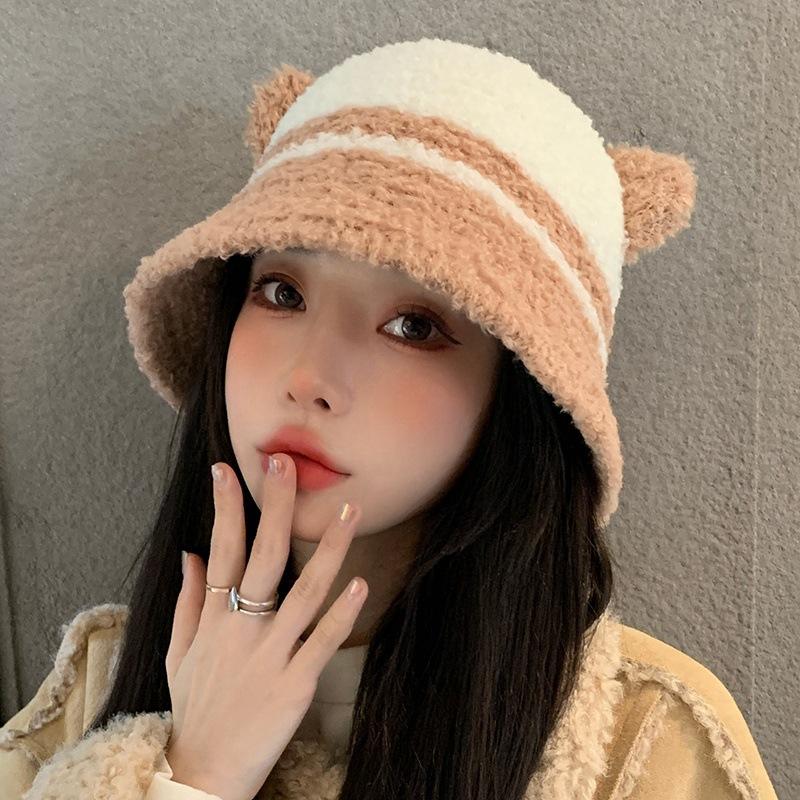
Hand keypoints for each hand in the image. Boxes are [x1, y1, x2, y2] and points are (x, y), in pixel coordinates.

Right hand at [164, 454, 367, 799]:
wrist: (202, 772)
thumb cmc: (194, 708)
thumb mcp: (177, 653)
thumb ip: (186, 601)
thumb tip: (190, 555)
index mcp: (212, 619)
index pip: (219, 549)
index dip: (225, 507)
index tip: (228, 469)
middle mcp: (240, 628)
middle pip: (260, 555)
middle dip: (275, 505)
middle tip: (286, 463)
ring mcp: (270, 654)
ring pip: (304, 590)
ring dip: (329, 548)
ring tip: (350, 510)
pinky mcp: (296, 682)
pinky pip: (323, 640)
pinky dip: (342, 612)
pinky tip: (360, 583)